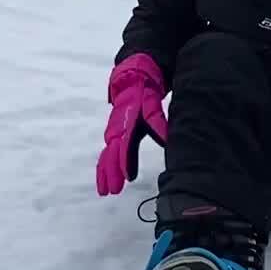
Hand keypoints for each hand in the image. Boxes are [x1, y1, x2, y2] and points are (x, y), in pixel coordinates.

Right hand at [95, 53, 168, 195]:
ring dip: (105, 173)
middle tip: (113, 190)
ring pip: (105, 156)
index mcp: (126, 122)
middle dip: (111, 173)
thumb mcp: (153, 104)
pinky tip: (104, 180)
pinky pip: (106, 153)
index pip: (124, 145)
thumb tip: (166, 139)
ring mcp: (113, 132)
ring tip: (105, 191)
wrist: (131, 79)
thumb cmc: (143, 92)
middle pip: (110, 154)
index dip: (124, 162)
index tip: (127, 178)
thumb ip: (158, 121)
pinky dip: (104, 167)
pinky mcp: (113, 135)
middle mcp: (116, 129)